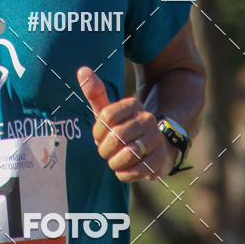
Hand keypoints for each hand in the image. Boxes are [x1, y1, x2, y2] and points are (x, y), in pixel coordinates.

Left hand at [77, 66, 176, 181]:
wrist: (153, 149)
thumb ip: (95, 93)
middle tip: (104, 152)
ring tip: (114, 161)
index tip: (98, 137)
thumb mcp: (107, 112)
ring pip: (128, 153)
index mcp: (133, 104)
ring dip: (114, 162)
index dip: (97, 131)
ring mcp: (157, 139)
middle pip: (116, 136)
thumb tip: (82, 70)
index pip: (106, 116)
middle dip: (104, 149)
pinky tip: (124, 170)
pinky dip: (125, 173)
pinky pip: (138, 170)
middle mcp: (148, 119)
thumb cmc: (122, 129)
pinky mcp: (162, 159)